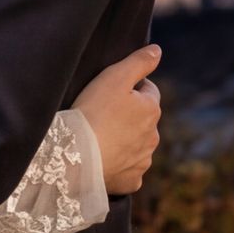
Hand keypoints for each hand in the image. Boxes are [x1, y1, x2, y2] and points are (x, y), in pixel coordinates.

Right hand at [77, 44, 164, 194]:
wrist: (76, 156)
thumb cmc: (93, 111)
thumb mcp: (114, 77)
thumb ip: (139, 61)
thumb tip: (157, 51)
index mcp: (151, 109)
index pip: (148, 91)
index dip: (131, 89)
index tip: (111, 93)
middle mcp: (154, 137)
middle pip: (144, 120)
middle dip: (130, 117)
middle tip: (103, 116)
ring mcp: (143, 161)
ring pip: (138, 146)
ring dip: (126, 141)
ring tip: (101, 139)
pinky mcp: (131, 181)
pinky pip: (129, 171)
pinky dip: (120, 166)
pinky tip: (104, 161)